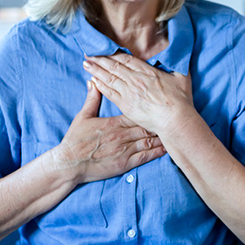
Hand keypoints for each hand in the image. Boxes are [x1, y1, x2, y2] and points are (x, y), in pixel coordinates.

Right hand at [51, 80, 165, 184]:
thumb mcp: (83, 116)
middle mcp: (122, 135)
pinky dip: (157, 152)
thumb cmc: (75, 140)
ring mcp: (125, 150)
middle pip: (147, 125)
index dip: (150, 109)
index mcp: (115, 122)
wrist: (69, 164)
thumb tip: (93, 81)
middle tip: (174, 116)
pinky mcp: (125, 163)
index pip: (137, 112)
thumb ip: (92, 99)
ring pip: (149, 140)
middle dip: (160, 121)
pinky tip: (167, 149)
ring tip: (175, 130)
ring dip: (163, 136)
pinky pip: (145, 157)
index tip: (161, 104)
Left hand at [83, 53, 192, 135]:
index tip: (105, 49)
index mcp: (148, 72)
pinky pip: (110, 93)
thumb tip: (178, 55)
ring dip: (96, 70)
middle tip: (89, 53)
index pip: (127, 59)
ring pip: (109, 78)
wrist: (175, 120)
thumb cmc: (181, 101)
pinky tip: (93, 80)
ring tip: (86, 63)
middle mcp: (136, 80)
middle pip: (114, 66)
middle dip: (100, 59)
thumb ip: (177, 65)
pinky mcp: (126, 105)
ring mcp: (129, 92)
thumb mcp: (182, 77)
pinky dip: (100, 85)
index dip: (114, 54)